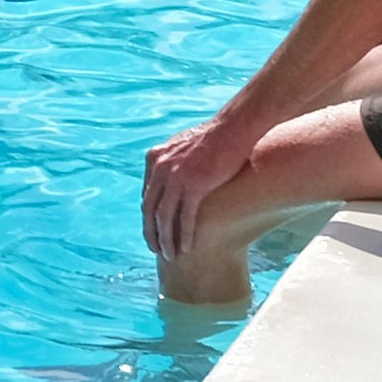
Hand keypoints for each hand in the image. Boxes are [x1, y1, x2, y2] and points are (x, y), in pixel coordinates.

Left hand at [142, 115, 252, 259]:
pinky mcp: (194, 185)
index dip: (149, 217)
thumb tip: (173, 176)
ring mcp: (175, 176)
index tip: (154, 231)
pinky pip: (185, 218)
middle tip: (156, 250)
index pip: (146, 194)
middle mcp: (160, 167)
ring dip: (165, 240)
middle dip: (150, 232)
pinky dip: (183, 236)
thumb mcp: (185, 146)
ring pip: (163, 217)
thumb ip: (174, 162)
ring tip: (169, 256)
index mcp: (155, 157)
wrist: (235, 126)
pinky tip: (185, 249)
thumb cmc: (216, 137)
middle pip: (148, 208)